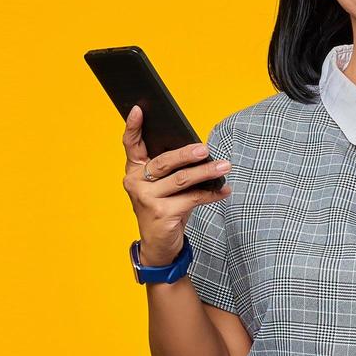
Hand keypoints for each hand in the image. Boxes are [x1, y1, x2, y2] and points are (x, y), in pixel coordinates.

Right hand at [122, 104, 231, 262]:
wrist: (159, 246)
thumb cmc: (164, 209)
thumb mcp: (163, 187)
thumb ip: (172, 170)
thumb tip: (201, 152)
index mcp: (134, 171)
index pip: (131, 144)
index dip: (133, 126)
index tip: (139, 109)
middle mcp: (136, 183)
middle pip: (164, 162)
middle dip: (187, 154)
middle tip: (206, 149)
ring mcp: (147, 199)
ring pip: (182, 180)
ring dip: (206, 172)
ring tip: (224, 167)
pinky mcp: (161, 214)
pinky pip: (192, 199)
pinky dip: (211, 194)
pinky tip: (224, 190)